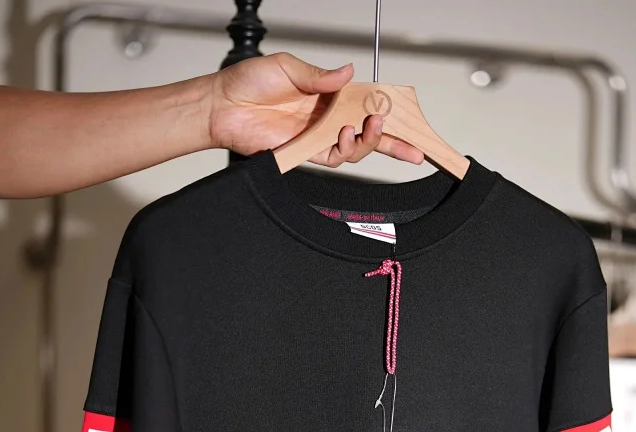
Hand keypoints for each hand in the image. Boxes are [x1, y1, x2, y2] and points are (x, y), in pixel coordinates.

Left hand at [208, 52, 424, 166]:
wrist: (224, 106)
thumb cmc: (248, 82)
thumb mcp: (288, 67)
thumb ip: (320, 76)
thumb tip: (348, 73)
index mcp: (328, 93)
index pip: (366, 103)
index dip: (388, 110)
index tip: (407, 114)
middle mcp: (326, 117)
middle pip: (369, 132)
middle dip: (395, 141)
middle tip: (411, 144)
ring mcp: (318, 136)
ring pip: (356, 148)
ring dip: (369, 141)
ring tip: (371, 128)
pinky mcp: (306, 152)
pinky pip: (334, 158)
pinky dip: (345, 150)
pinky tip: (346, 137)